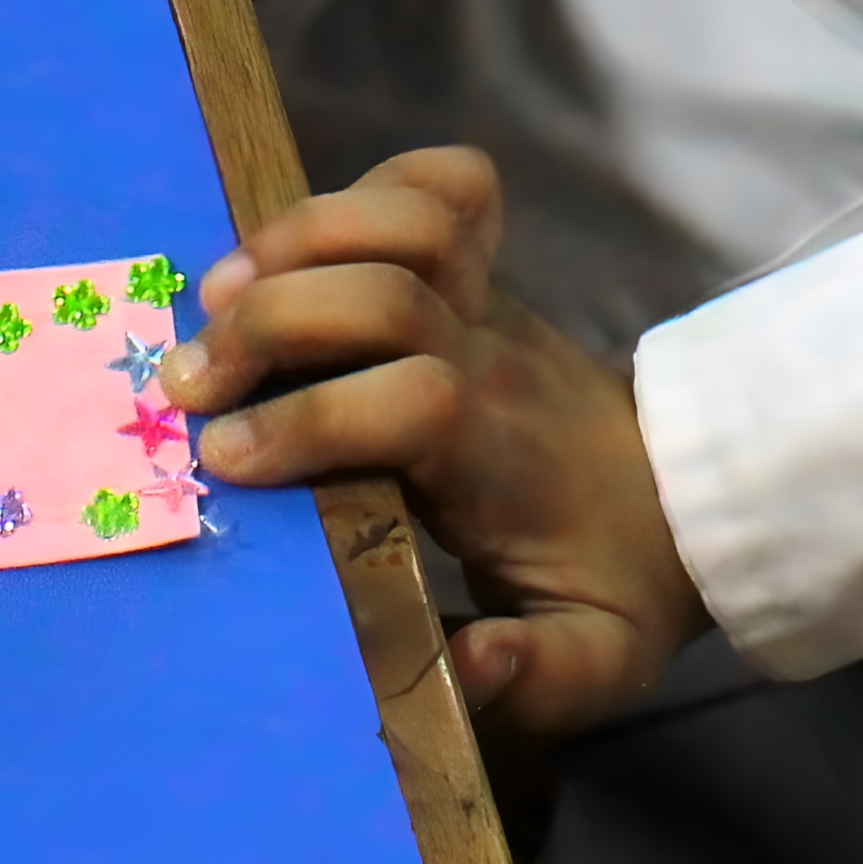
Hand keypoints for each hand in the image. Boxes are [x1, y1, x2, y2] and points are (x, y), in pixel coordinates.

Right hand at [177, 151, 701, 756]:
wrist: (678, 501)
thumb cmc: (612, 585)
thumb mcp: (593, 664)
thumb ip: (534, 676)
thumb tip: (466, 664)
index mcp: (502, 459)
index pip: (416, 402)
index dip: (316, 418)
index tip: (228, 461)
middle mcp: (492, 360)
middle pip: (390, 293)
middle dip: (274, 325)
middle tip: (184, 383)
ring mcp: (490, 302)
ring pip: (413, 220)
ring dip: (299, 240)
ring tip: (216, 295)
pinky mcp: (482, 272)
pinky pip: (445, 189)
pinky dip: (371, 186)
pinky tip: (300, 239)